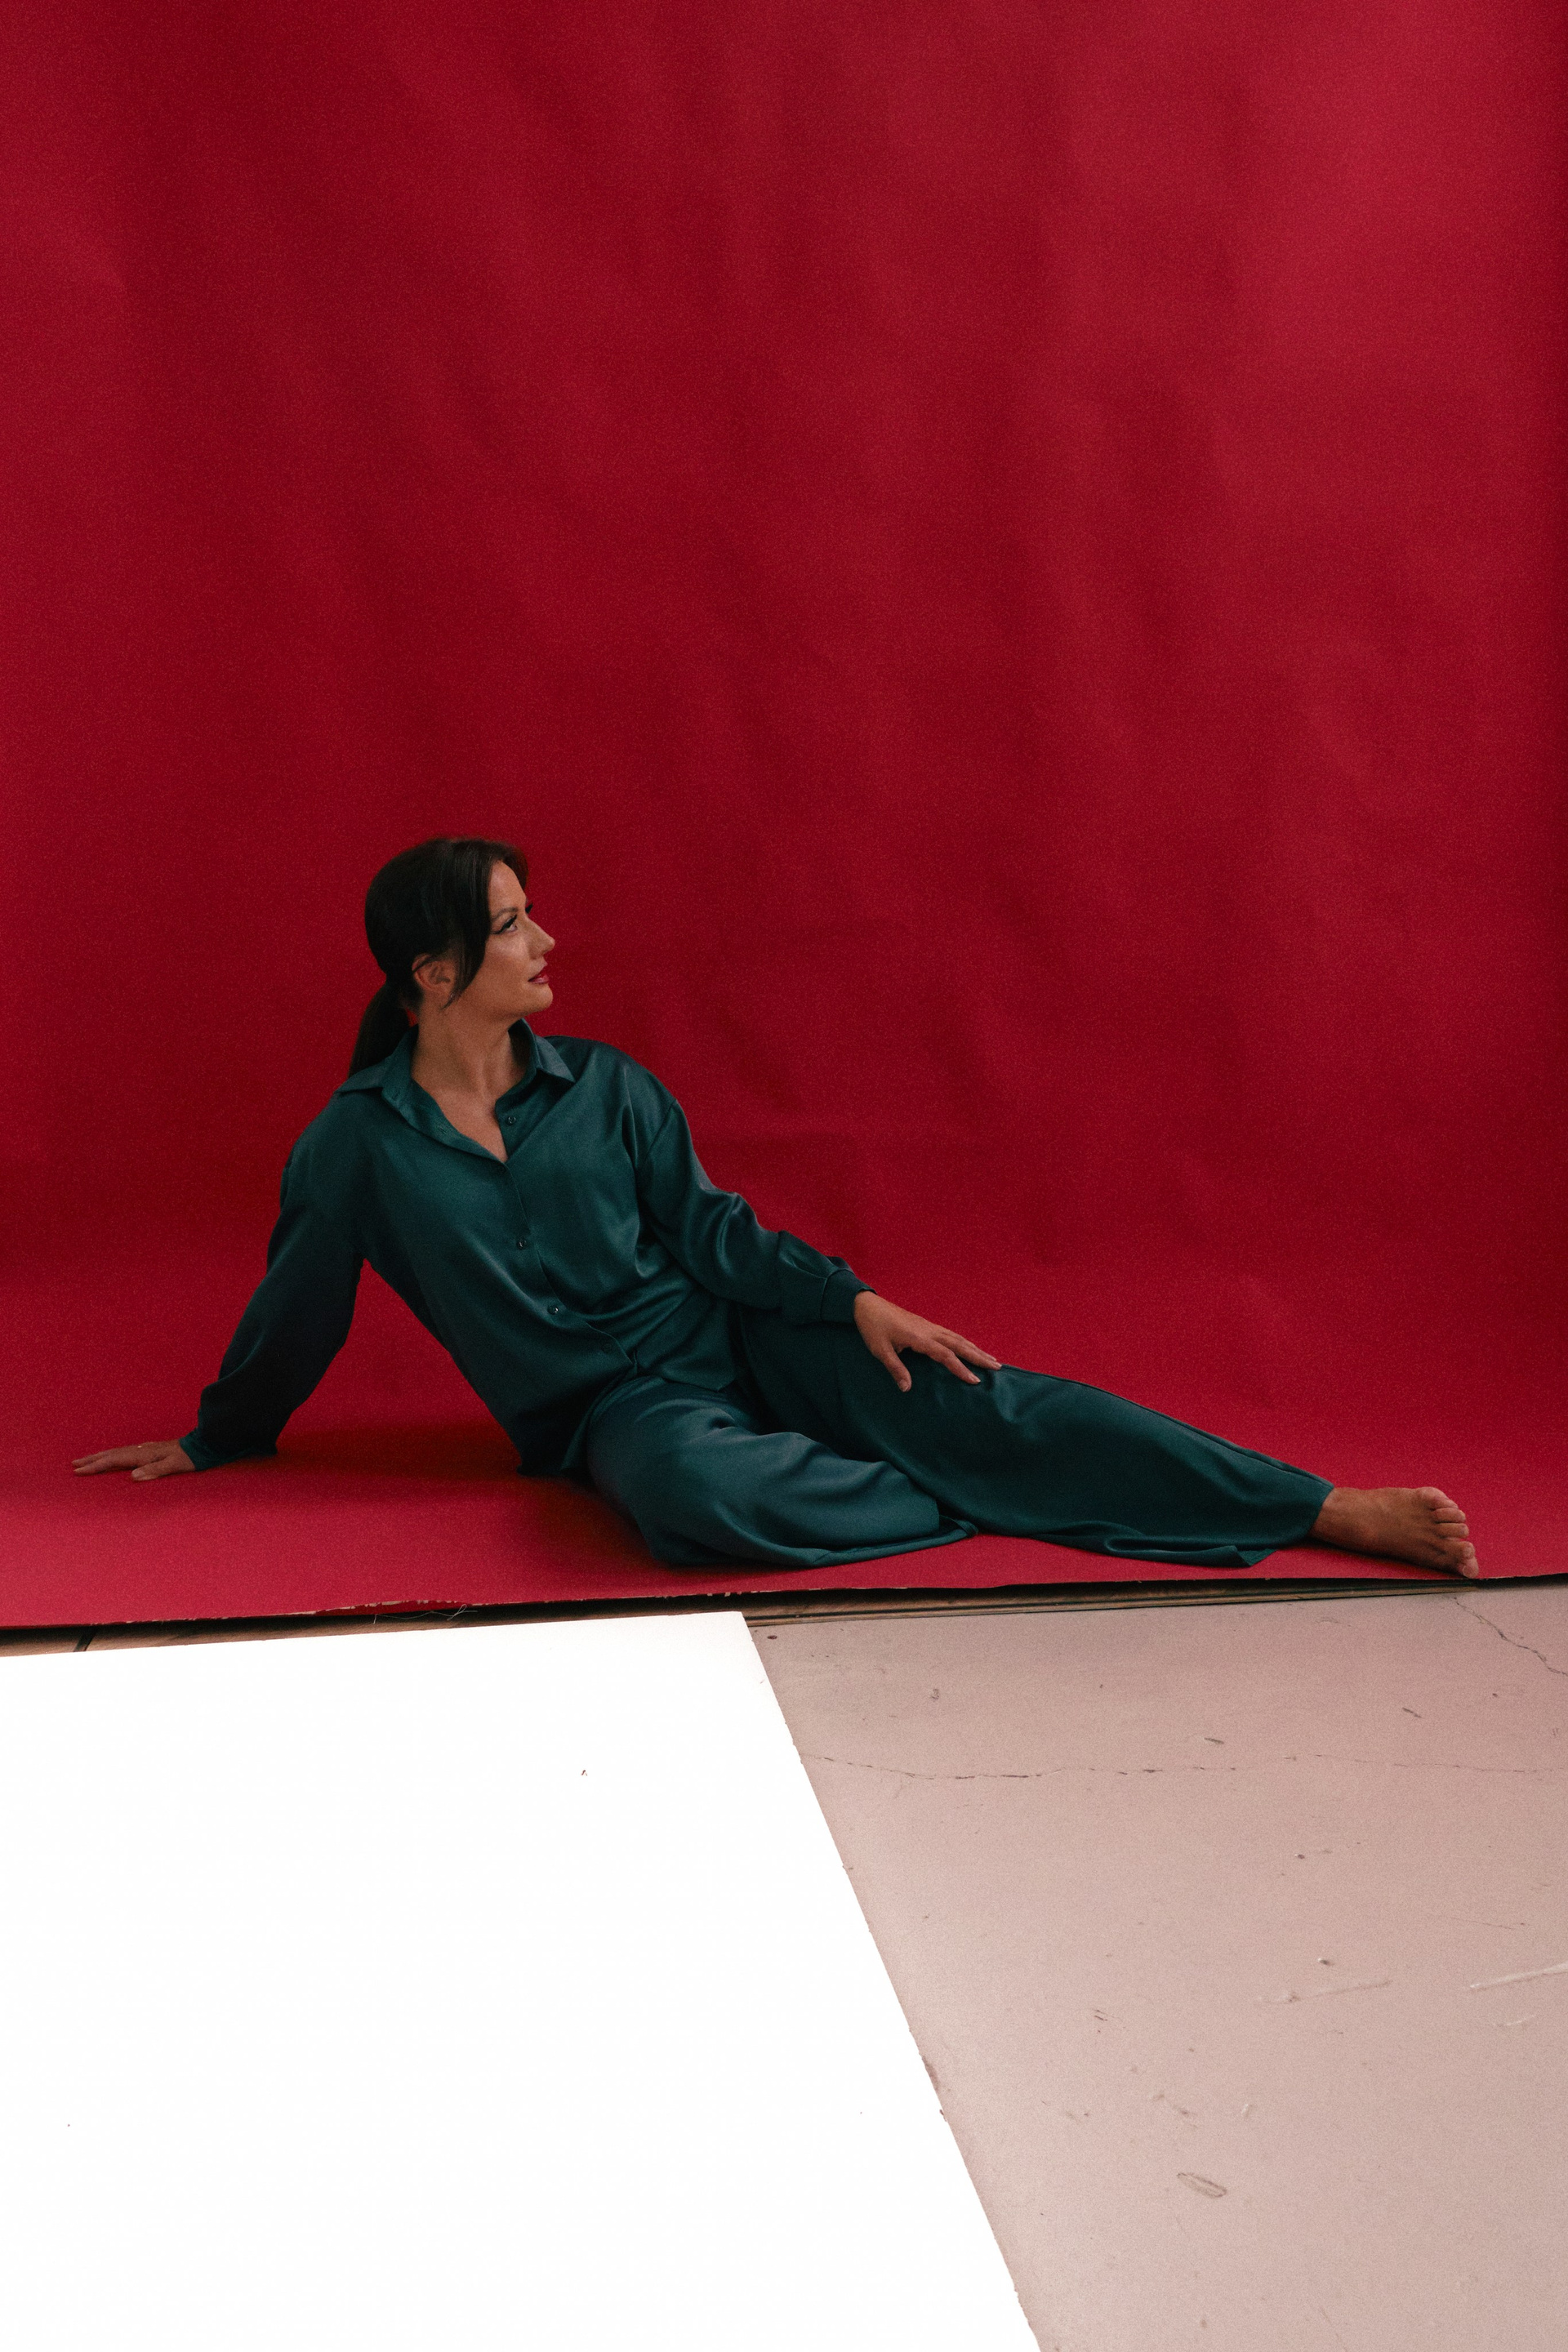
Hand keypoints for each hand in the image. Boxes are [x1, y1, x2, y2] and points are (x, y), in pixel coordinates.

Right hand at [72, 1442, 194, 1481]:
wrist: (202, 1445)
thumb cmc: (189, 1458)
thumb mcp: (174, 1466)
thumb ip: (154, 1470)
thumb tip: (133, 1477)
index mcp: (143, 1454)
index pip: (114, 1461)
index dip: (96, 1466)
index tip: (79, 1471)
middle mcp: (141, 1450)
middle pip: (111, 1454)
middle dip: (92, 1460)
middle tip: (74, 1465)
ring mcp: (144, 1449)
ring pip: (116, 1452)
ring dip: (100, 1457)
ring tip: (86, 1460)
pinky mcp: (149, 1451)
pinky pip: (124, 1453)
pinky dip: (112, 1456)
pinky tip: (111, 1458)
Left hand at [852, 1291, 1001, 1392]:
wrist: (868, 1306)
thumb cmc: (873, 1328)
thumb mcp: (880, 1350)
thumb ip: (895, 1369)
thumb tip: (907, 1388)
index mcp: (919, 1337)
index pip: (945, 1355)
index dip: (961, 1369)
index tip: (975, 1380)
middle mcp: (929, 1330)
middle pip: (959, 1344)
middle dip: (979, 1356)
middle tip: (998, 1366)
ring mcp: (929, 1326)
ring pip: (957, 1338)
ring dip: (975, 1348)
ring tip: (991, 1358)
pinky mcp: (926, 1325)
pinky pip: (951, 1334)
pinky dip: (964, 1342)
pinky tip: (969, 1347)